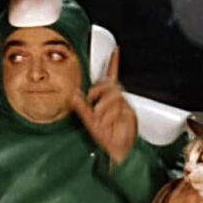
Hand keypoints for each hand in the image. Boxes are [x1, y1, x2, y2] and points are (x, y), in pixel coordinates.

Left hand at [70, 47, 136, 164]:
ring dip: (104, 107)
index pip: (111, 78)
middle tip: (92, 101)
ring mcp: (124, 106)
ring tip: (100, 118)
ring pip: (114, 95)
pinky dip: (110, 114)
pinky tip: (108, 121)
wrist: (120, 151)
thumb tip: (74, 95)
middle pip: (111, 85)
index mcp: (108, 99)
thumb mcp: (90, 123)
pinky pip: (119, 106)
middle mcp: (117, 100)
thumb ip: (82, 109)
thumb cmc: (108, 138)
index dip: (113, 63)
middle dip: (99, 90)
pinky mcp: (129, 113)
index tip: (115, 50)